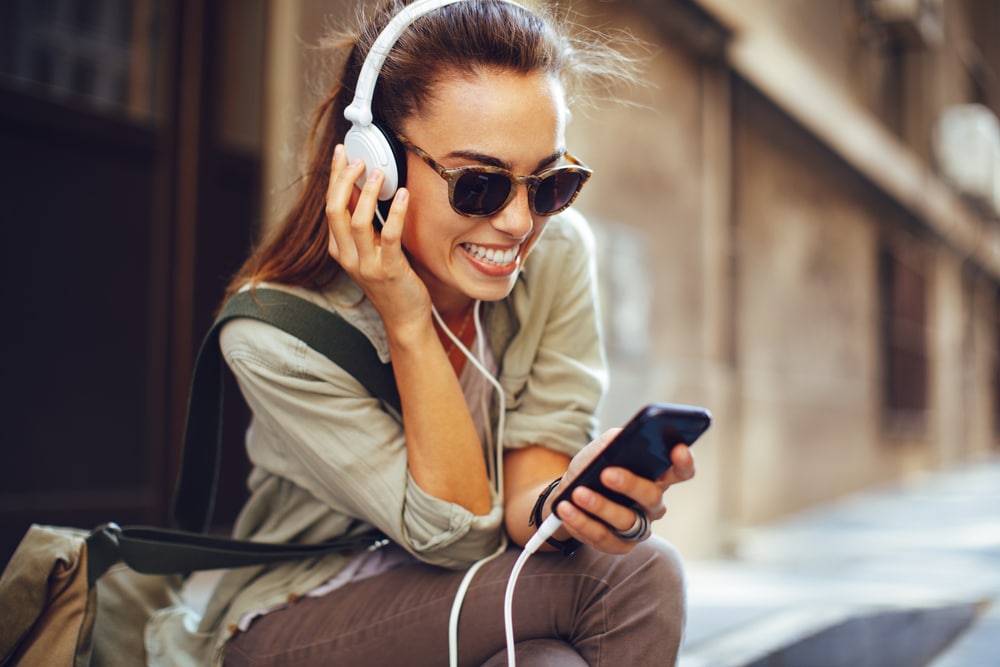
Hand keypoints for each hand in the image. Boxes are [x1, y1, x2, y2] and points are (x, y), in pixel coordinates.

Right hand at [325, 145, 430, 329]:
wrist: (404, 317)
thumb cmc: (391, 282)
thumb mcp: (371, 249)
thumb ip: (364, 223)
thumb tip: (362, 189)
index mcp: (339, 249)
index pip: (330, 207)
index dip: (335, 178)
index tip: (342, 155)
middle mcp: (348, 257)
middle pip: (335, 211)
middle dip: (343, 180)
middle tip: (359, 160)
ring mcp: (366, 265)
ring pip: (357, 222)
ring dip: (368, 193)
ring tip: (380, 173)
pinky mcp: (389, 270)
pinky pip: (389, 236)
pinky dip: (395, 213)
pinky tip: (404, 195)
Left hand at [552, 429, 695, 553]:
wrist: (568, 496)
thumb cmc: (591, 470)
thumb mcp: (598, 450)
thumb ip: (610, 442)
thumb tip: (618, 437)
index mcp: (656, 476)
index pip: (681, 471)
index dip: (684, 462)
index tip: (677, 449)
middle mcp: (653, 504)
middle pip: (652, 497)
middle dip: (630, 484)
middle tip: (607, 474)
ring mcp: (639, 527)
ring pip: (627, 520)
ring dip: (600, 506)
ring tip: (577, 493)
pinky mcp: (620, 545)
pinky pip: (604, 538)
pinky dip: (582, 523)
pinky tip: (567, 509)